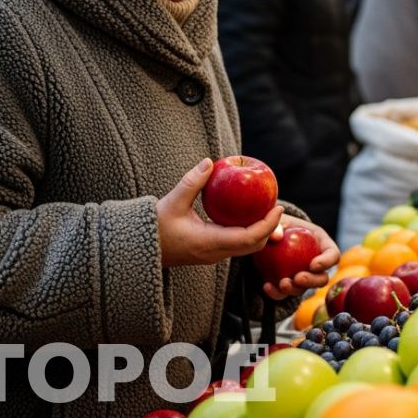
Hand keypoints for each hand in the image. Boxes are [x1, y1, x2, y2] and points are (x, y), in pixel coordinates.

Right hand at [157, 158, 284, 267]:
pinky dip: (248, 232)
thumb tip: (210, 162)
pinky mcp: (210, 253)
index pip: (249, 238)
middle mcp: (215, 253)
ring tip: (266, 210)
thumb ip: (192, 182)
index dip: (268, 224)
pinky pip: (236, 245)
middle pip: (253, 246)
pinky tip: (248, 215)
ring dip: (260, 232)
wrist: (139, 250)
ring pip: (246, 248)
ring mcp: (213, 256)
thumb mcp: (171, 201)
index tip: (278, 207)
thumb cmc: (153, 227)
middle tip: (276, 207)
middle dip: (269, 228)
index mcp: (209, 243)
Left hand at [261, 216, 339, 299]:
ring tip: (282, 284)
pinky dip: (277, 293)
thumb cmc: (275, 223)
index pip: (333, 254)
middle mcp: (315, 261)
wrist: (264, 234)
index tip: (313, 265)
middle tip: (298, 278)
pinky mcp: (288, 283)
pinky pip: (284, 293)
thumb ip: (275, 226)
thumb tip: (277, 237)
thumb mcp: (275, 220)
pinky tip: (267, 286)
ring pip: (304, 289)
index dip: (327, 262)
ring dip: (294, 289)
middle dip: (312, 281)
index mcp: (320, 242)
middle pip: (322, 278)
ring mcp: (302, 275)